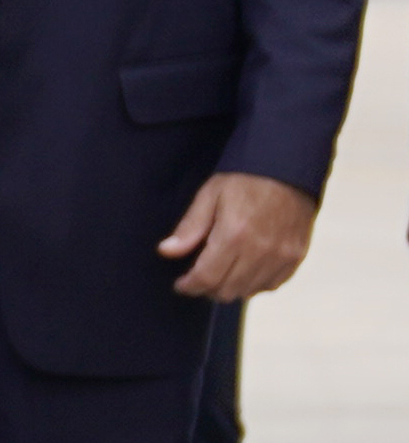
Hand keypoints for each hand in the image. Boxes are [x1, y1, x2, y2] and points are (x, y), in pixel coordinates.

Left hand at [159, 171, 316, 300]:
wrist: (287, 170)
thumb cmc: (243, 179)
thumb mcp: (210, 195)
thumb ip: (190, 227)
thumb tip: (166, 251)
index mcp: (234, 235)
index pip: (207, 277)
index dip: (190, 285)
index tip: (180, 285)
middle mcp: (260, 252)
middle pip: (228, 290)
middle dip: (207, 289)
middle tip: (196, 278)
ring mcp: (281, 257)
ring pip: (249, 291)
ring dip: (229, 288)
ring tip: (218, 274)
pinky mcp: (295, 258)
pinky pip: (271, 285)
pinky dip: (254, 284)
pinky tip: (243, 271)